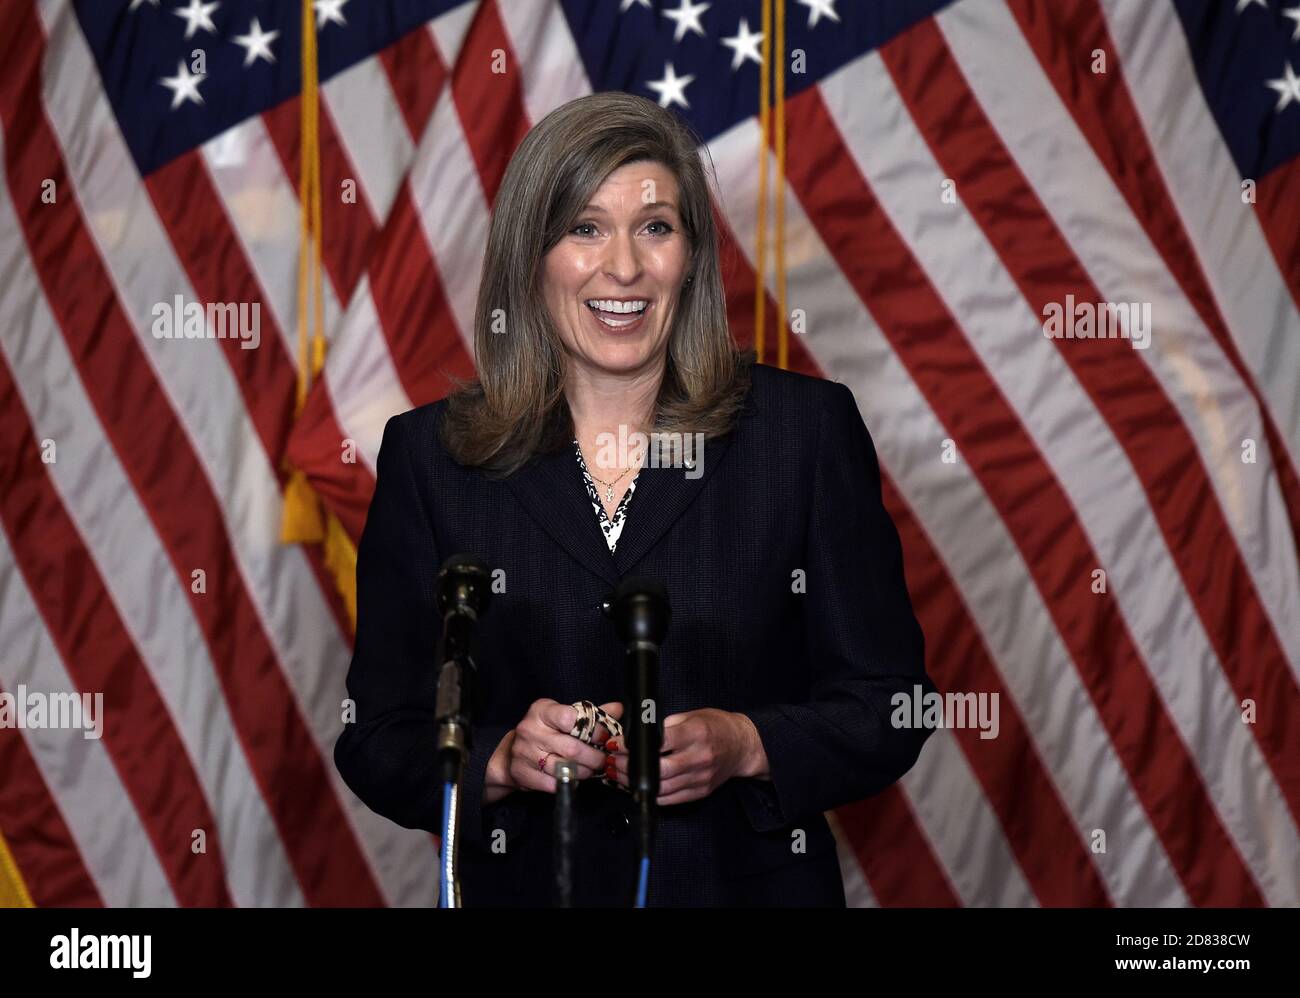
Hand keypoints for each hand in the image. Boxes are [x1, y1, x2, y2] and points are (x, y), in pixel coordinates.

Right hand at [484, 699, 623, 802]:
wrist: (510, 753)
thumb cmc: (544, 732)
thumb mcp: (563, 716)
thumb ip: (591, 714)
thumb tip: (618, 709)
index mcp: (541, 711)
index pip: (570, 718)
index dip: (593, 729)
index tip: (605, 737)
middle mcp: (530, 730)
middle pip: (572, 748)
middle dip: (594, 757)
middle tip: (603, 760)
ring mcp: (524, 753)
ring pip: (564, 768)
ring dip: (584, 772)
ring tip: (590, 769)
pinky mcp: (522, 773)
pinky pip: (553, 783)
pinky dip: (567, 783)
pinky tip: (573, 777)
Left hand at [605, 708, 766, 805]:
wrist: (742, 745)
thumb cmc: (717, 726)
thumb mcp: (692, 716)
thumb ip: (667, 725)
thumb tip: (639, 733)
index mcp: (696, 733)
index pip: (661, 742)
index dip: (635, 746)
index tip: (617, 744)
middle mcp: (700, 757)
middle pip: (660, 770)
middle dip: (631, 768)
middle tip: (613, 763)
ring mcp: (701, 777)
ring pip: (663, 788)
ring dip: (637, 784)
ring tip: (620, 776)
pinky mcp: (701, 791)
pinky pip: (672, 799)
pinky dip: (653, 795)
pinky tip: (640, 787)